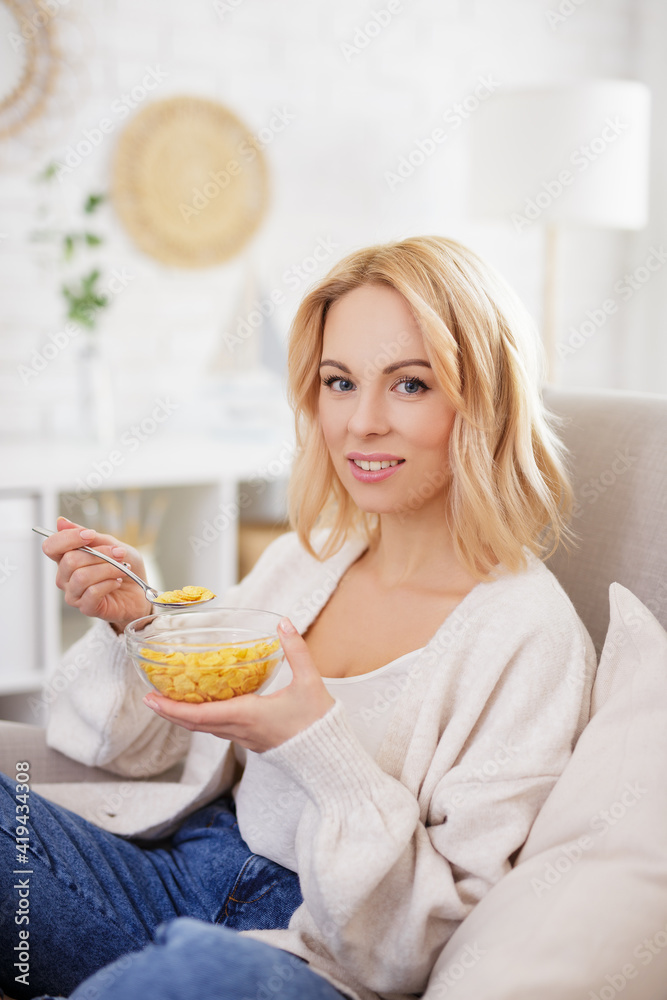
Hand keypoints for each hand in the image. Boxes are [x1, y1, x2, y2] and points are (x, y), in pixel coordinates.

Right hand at [42, 516, 152, 630]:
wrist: (140, 592)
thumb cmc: (125, 567)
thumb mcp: (112, 545)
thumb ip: (89, 537)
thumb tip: (61, 521)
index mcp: (66, 558)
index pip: (51, 547)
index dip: (68, 538)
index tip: (90, 534)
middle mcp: (65, 577)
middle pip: (69, 560)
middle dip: (100, 554)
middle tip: (120, 554)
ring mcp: (74, 594)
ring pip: (81, 577)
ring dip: (108, 569)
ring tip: (122, 568)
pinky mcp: (86, 607)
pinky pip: (92, 592)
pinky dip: (109, 583)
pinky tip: (118, 582)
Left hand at [142, 617, 335, 751]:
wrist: (326, 755)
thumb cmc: (317, 722)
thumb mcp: (309, 681)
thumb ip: (296, 650)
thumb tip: (284, 624)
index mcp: (247, 715)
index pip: (199, 716)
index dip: (171, 708)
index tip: (151, 699)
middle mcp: (240, 729)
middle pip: (194, 724)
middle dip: (169, 711)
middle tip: (149, 697)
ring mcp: (244, 738)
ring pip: (205, 728)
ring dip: (184, 716)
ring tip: (170, 699)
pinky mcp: (251, 739)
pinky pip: (218, 728)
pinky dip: (202, 718)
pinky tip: (203, 705)